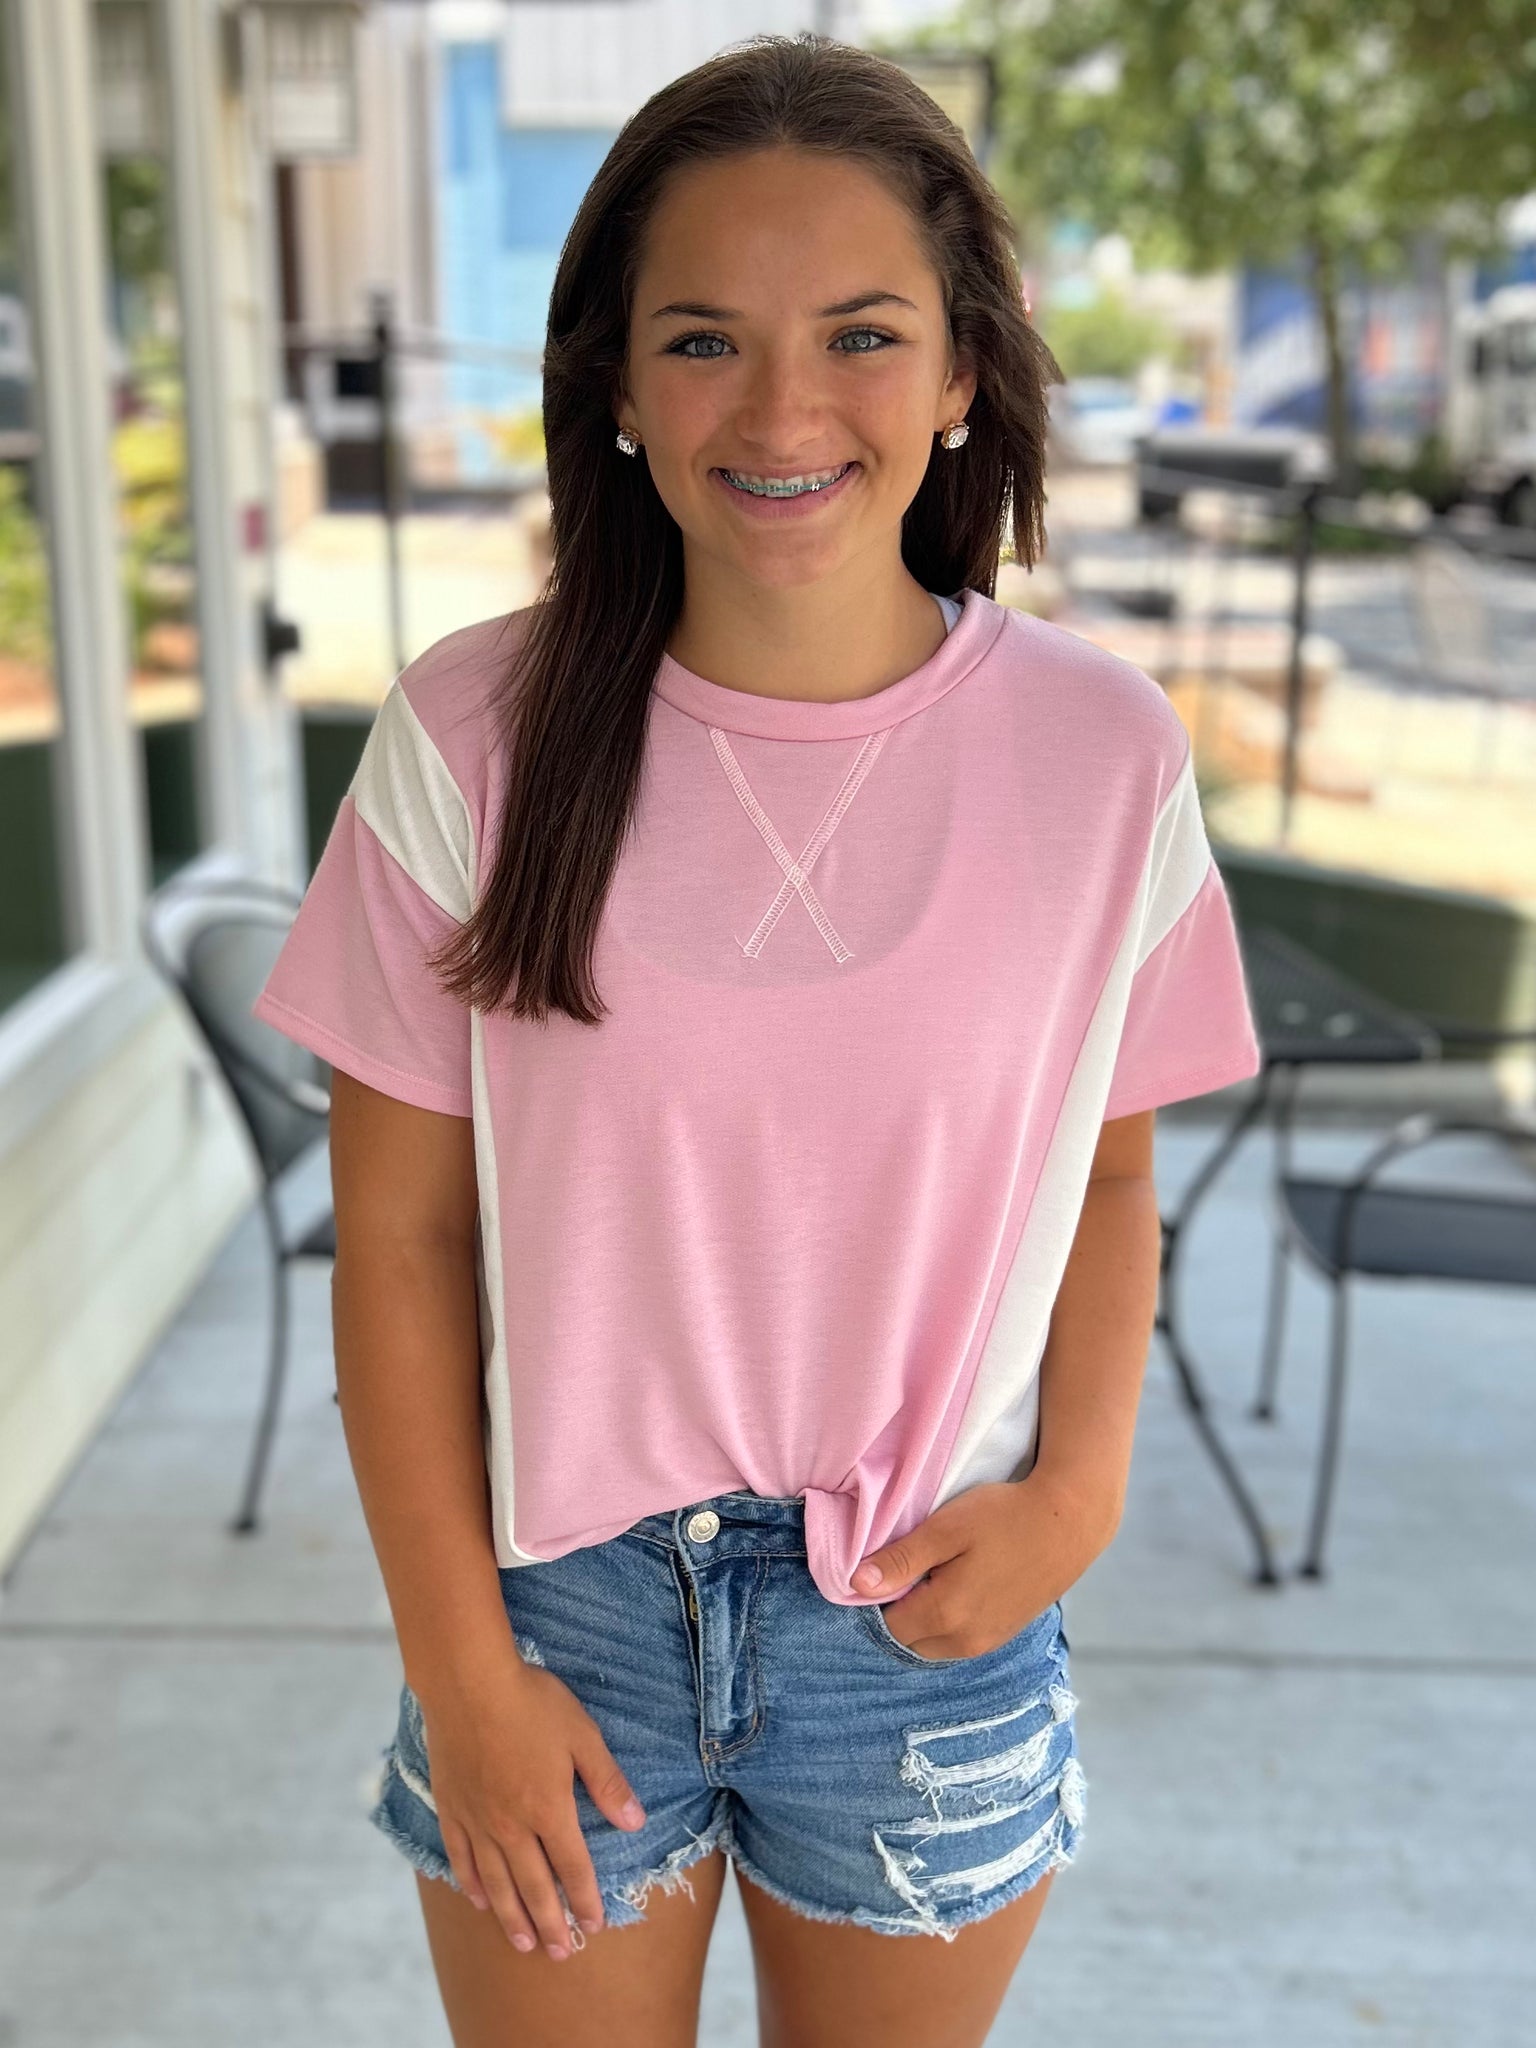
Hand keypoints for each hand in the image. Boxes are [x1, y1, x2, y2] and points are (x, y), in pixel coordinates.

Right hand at [416, 1642, 646, 1959]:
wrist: (468, 1683)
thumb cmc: (532, 1703)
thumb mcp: (582, 1735)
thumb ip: (607, 1782)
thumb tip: (636, 1822)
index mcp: (549, 1810)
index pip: (573, 1867)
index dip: (585, 1900)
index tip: (594, 1926)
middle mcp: (512, 1826)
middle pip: (534, 1886)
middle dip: (551, 1923)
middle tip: (560, 1954)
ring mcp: (477, 1821)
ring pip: (497, 1882)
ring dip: (512, 1916)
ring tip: (524, 1943)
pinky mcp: (451, 1808)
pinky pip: (461, 1858)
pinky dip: (471, 1884)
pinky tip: (479, 1901)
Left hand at [849, 1471, 1116, 1660]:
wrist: (1069, 1522)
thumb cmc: (1004, 1517)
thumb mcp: (947, 1528)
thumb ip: (902, 1560)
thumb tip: (856, 1585)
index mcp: (945, 1615)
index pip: (888, 1626)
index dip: (880, 1598)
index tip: (889, 1567)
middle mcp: (965, 1641)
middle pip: (910, 1641)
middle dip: (901, 1613)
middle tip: (910, 1569)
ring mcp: (988, 1642)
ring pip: (935, 1645)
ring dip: (925, 1620)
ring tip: (935, 1575)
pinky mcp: (1005, 1635)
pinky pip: (960, 1641)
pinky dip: (949, 1623)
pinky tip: (959, 1585)